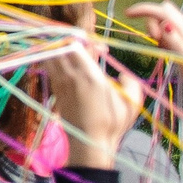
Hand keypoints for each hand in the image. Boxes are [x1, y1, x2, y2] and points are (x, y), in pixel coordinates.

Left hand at [46, 35, 142, 167]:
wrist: (90, 143)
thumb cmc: (113, 124)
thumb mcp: (132, 102)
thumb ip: (130, 82)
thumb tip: (121, 75)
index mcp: (89, 75)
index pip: (74, 44)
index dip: (84, 38)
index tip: (102, 48)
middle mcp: (70, 76)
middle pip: (59, 46)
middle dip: (72, 40)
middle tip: (90, 50)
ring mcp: (59, 83)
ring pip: (50, 55)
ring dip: (61, 49)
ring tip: (78, 54)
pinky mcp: (55, 91)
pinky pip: (50, 67)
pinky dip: (56, 60)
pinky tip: (71, 67)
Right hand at [127, 1, 182, 112]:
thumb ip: (176, 43)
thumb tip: (163, 23)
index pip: (164, 10)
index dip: (145, 9)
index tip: (127, 15)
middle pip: (165, 12)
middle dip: (151, 20)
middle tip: (153, 41)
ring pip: (166, 24)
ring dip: (156, 31)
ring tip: (161, 50)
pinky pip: (170, 36)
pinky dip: (162, 40)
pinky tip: (165, 53)